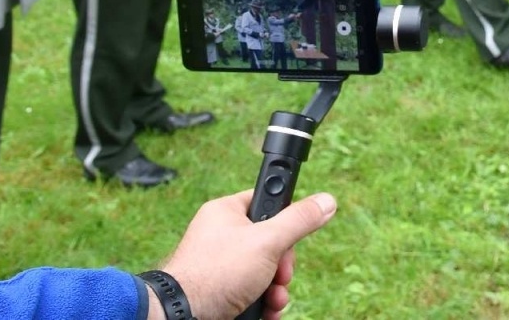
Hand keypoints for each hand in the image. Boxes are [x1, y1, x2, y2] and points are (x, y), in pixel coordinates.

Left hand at [154, 190, 336, 319]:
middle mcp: (221, 237)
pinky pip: (250, 292)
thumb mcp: (268, 241)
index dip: (286, 223)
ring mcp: (219, 266)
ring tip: (273, 301)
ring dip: (276, 290)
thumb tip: (327, 200)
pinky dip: (262, 303)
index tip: (289, 240)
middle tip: (279, 276)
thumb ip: (299, 220)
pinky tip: (265, 312)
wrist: (181, 316)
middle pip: (271, 244)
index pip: (267, 204)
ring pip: (263, 272)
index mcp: (226, 212)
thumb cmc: (216, 272)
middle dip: (282, 267)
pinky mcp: (219, 292)